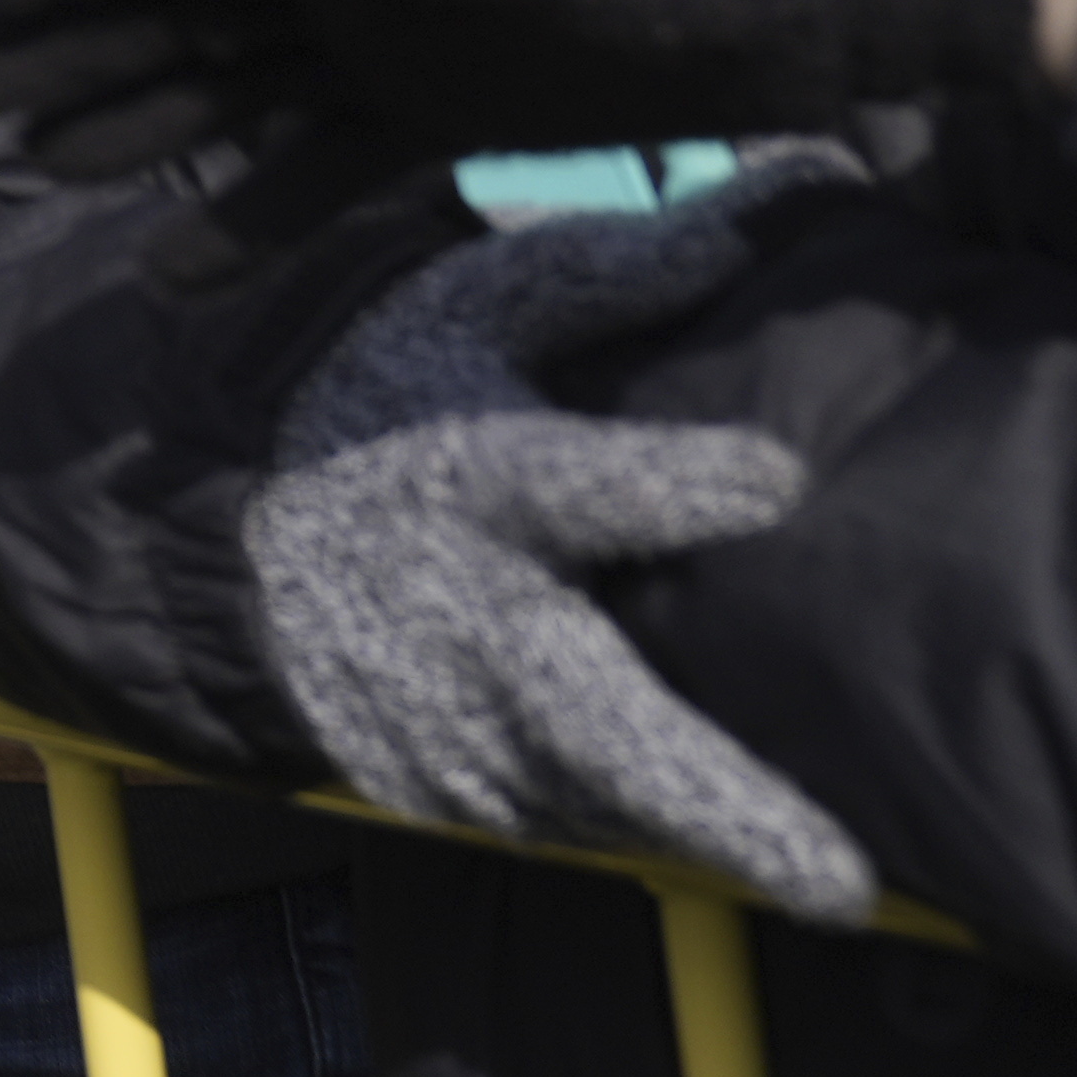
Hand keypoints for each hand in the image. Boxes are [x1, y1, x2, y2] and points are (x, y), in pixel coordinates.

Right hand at [244, 178, 870, 924]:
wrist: (237, 534)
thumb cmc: (390, 395)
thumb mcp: (476, 303)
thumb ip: (616, 270)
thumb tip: (783, 195)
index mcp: (473, 473)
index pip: (574, 480)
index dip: (670, 485)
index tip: (776, 480)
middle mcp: (454, 610)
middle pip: (590, 713)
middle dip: (715, 797)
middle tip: (840, 881)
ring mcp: (436, 718)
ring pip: (593, 799)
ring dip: (705, 829)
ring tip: (817, 868)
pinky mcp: (430, 789)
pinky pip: (557, 824)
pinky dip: (633, 825)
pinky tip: (714, 828)